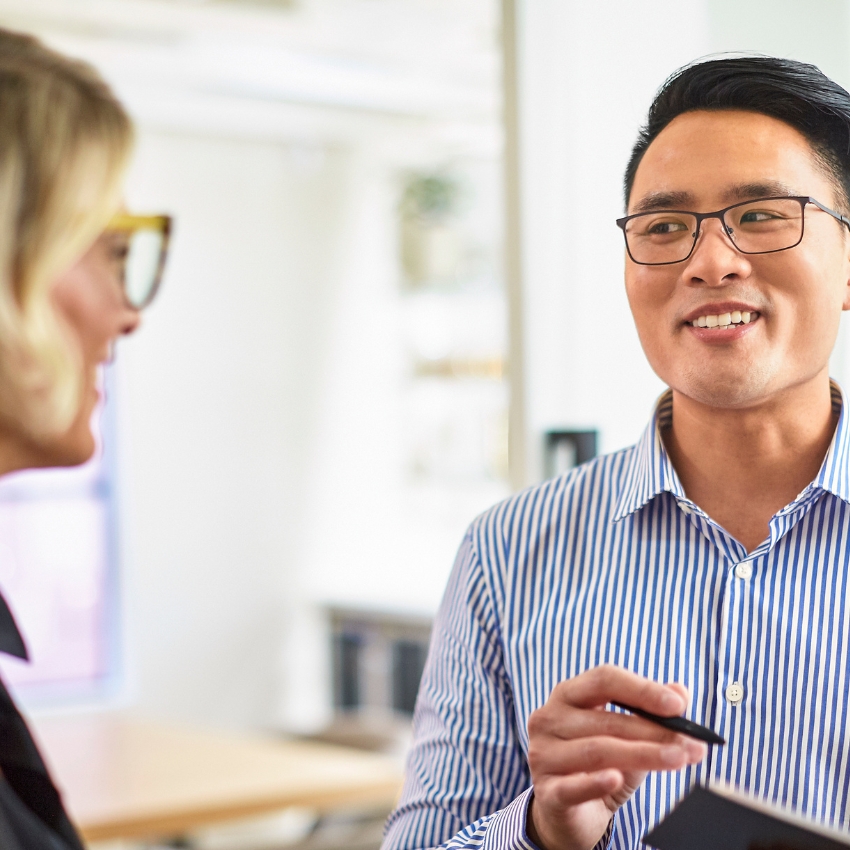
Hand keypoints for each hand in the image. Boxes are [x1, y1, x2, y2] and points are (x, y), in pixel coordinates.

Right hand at [526, 665, 705, 849]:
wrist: (567, 815)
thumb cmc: (597, 766)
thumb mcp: (625, 737)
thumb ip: (650, 713)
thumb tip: (681, 690)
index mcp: (567, 695)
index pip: (604, 680)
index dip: (641, 689)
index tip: (677, 705)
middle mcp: (549, 719)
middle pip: (606, 720)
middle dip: (654, 732)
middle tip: (692, 744)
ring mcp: (543, 755)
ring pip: (598, 751)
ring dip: (643, 755)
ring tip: (677, 760)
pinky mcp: (546, 792)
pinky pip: (572, 786)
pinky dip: (596, 782)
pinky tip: (616, 780)